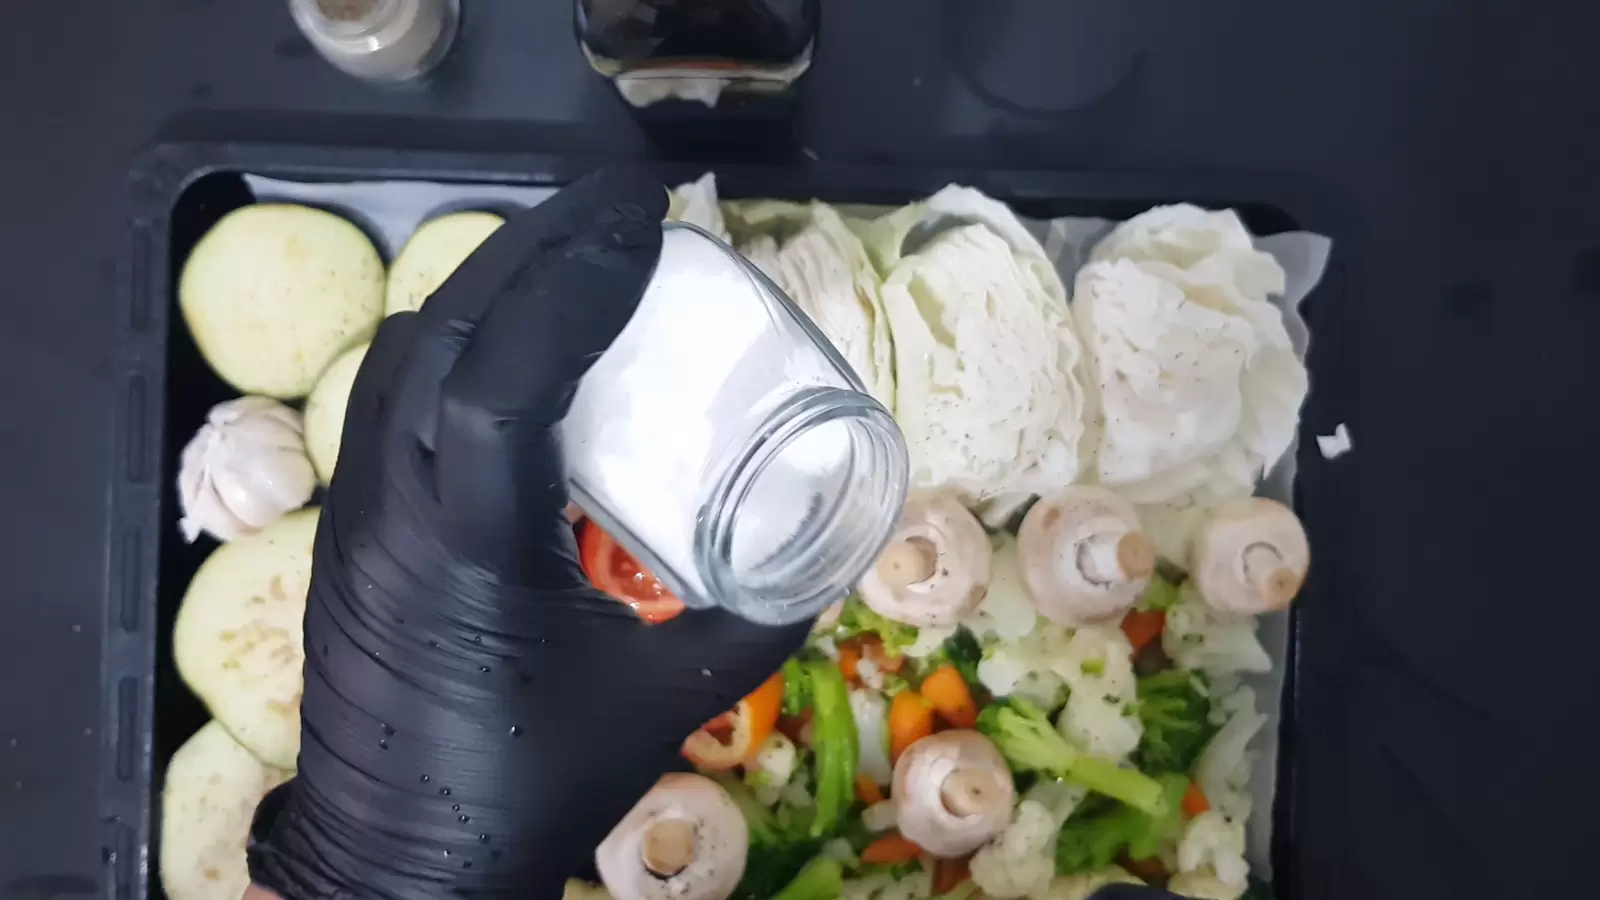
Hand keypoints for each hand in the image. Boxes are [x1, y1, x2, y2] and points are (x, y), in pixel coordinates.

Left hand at [248, 169, 811, 898]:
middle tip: (616, 208)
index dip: (571, 285)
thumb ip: (760, 619)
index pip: (502, 378)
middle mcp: (395, 511)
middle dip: (530, 250)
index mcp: (472, 547)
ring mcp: (357, 518)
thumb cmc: (536, 783)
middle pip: (442, 334)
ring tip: (568, 258)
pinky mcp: (349, 532)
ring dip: (485, 290)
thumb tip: (829, 545)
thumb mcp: (669, 700)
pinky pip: (387, 402)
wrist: (403, 864)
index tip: (639, 221)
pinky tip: (512, 353)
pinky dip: (452, 345)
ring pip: (400, 359)